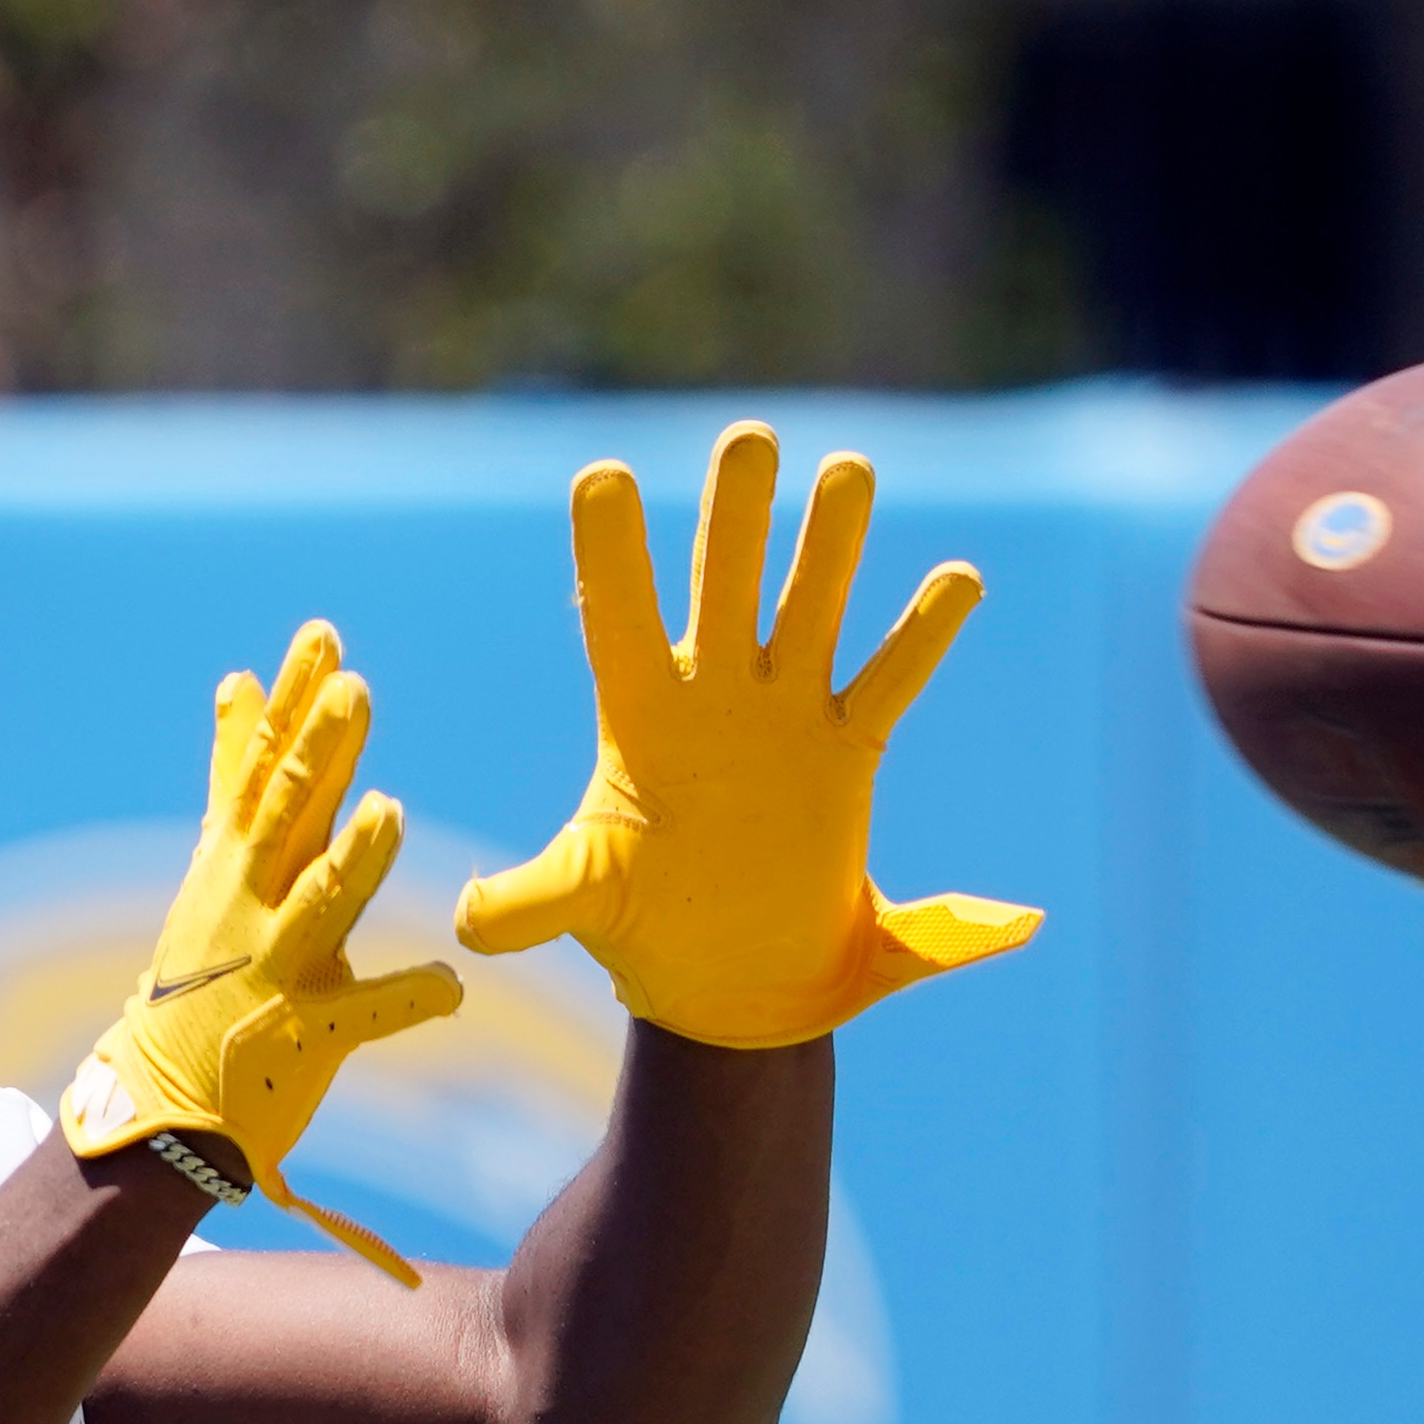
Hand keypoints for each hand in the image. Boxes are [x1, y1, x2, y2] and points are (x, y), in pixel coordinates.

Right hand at [60, 620, 462, 1284]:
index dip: (292, 702)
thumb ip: (235, 771)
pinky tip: (451, 985)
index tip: (323, 636)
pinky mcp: (301, 1037)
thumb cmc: (205, 973)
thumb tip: (237, 678)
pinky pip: (358, 1019)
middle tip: (355, 687)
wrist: (165, 1099)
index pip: (263, 766)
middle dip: (318, 753)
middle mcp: (248, 905)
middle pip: (287, 818)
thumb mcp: (217, 862)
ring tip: (390, 808)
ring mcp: (271, 969)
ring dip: (351, 862)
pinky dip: (401, 1000)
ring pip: (315, 907)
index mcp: (236, 861)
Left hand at [455, 421, 1041, 1046]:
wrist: (730, 984)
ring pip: (809, 610)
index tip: (602, 477)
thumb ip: (534, 902)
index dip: (611, 555)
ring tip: (848, 469)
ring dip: (829, 545)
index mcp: (638, 722)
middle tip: (749, 439)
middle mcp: (712, 698)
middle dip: (736, 518)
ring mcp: (782, 715)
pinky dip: (920, 635)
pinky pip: (888, 682)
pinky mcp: (845, 751)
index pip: (617, 621)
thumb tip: (466, 924)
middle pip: (723, 588)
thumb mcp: (585, 904)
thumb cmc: (644, 930)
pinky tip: (957, 578)